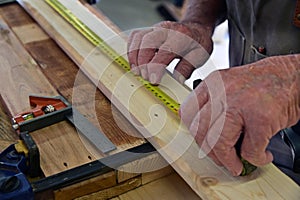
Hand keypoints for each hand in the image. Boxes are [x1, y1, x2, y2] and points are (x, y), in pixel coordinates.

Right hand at [127, 21, 212, 83]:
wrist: (195, 29)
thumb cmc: (197, 43)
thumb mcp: (199, 56)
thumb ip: (187, 68)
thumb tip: (177, 80)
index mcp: (181, 36)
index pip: (165, 50)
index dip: (156, 66)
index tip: (153, 80)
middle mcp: (166, 29)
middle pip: (147, 42)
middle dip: (143, 62)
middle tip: (145, 77)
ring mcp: (155, 28)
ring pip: (138, 38)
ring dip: (134, 56)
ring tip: (137, 72)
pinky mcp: (148, 31)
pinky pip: (134, 37)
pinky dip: (131, 51)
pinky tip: (135, 63)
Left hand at [180, 55, 299, 175]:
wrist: (292, 76)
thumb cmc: (262, 84)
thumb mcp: (228, 87)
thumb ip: (212, 105)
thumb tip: (201, 132)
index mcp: (212, 84)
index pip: (187, 113)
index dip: (194, 133)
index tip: (202, 142)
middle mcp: (222, 93)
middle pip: (200, 131)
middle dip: (210, 151)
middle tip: (221, 158)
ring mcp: (240, 105)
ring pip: (219, 144)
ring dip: (228, 161)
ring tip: (237, 163)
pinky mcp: (260, 119)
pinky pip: (249, 150)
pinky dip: (256, 158)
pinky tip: (262, 155)